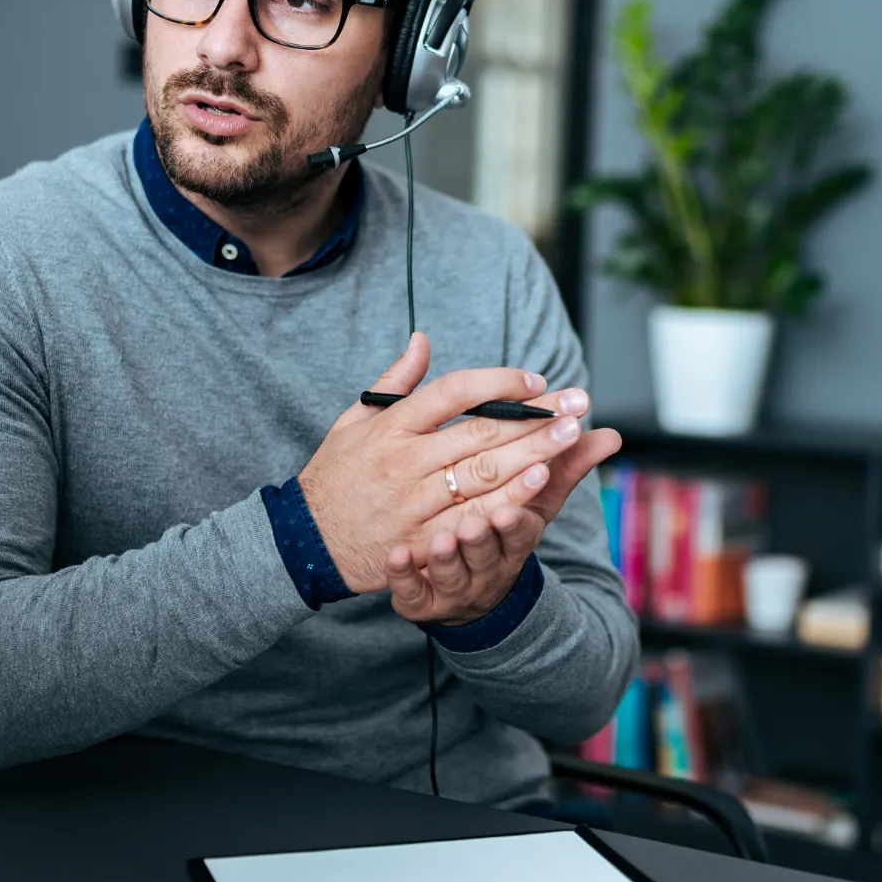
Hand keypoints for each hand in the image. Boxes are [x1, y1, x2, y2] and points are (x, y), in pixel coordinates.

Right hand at [297, 333, 594, 594]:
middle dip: (535, 418)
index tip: (537, 380)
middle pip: (480, 433)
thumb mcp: (353, 421)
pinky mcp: (419, 539)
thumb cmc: (335, 475)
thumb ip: (394, 382)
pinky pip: (471, 519)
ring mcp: (412, 502)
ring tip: (572, 437)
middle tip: (578, 404)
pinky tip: (538, 487)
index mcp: (392, 426)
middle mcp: (404, 460)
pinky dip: (506, 503)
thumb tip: (423, 340)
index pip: (454, 392)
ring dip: (532, 454)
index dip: (499, 383)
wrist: (304, 541)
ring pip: (482, 474)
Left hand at [385, 426, 622, 626]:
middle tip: (489, 516)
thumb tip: (612, 436)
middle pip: (489, 547)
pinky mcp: (421, 598)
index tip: (534, 476)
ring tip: (443, 539)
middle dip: (490, 532)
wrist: (467, 592)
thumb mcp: (536, 505)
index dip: (527, 500)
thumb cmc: (501, 532)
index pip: (524, 522)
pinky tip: (396, 557)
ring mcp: (453, 583)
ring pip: (453, 571)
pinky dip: (404, 575)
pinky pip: (411, 591)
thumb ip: (566, 468)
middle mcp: (486, 563)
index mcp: (513, 538)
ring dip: (449, 556)